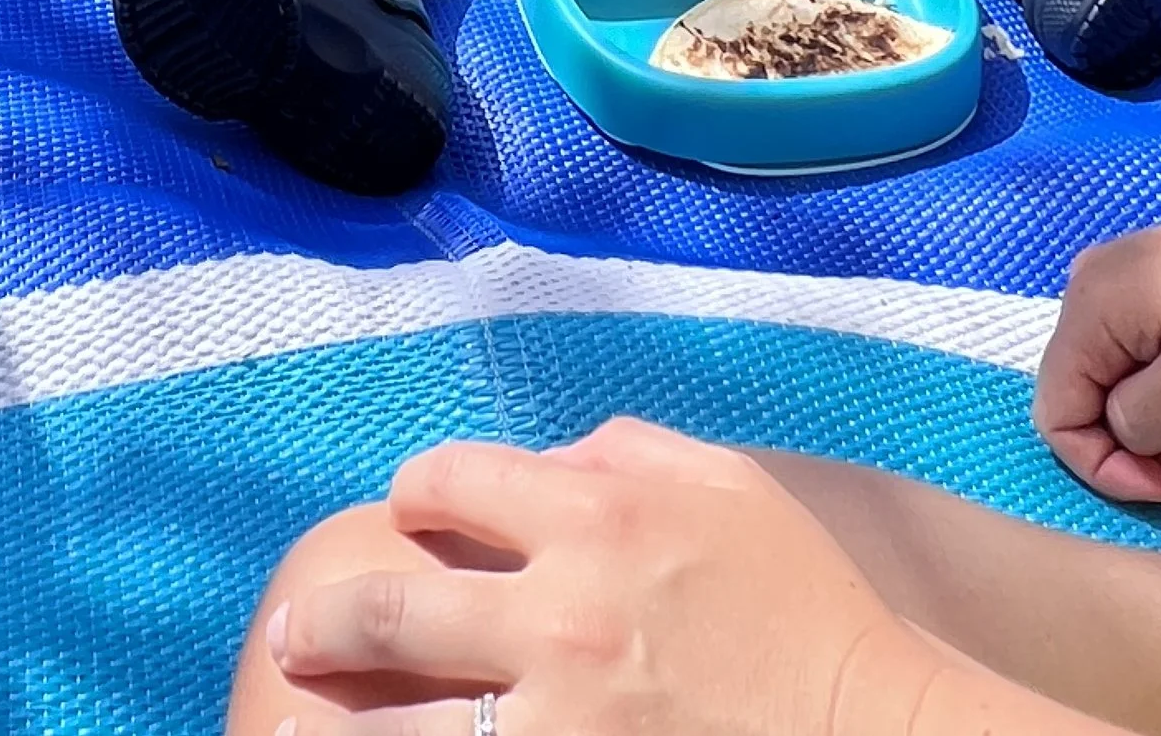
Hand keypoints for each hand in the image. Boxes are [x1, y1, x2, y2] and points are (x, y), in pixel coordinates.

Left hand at [268, 421, 939, 733]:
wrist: (872, 733)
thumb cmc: (806, 606)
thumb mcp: (726, 486)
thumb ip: (625, 452)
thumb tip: (544, 465)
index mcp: (594, 515)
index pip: (452, 482)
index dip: (417, 491)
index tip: (405, 512)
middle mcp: (559, 613)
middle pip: (391, 611)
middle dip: (323, 621)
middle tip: (289, 633)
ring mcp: (561, 718)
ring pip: (406, 727)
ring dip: (340, 725)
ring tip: (288, 725)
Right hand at [1033, 183, 1160, 511]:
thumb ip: (1137, 425)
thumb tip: (1121, 429)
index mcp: (1088, 309)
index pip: (1058, 413)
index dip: (1103, 467)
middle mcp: (1096, 291)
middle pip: (1096, 400)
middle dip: (1149, 458)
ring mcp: (1135, 286)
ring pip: (1133, 386)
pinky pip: (1159, 362)